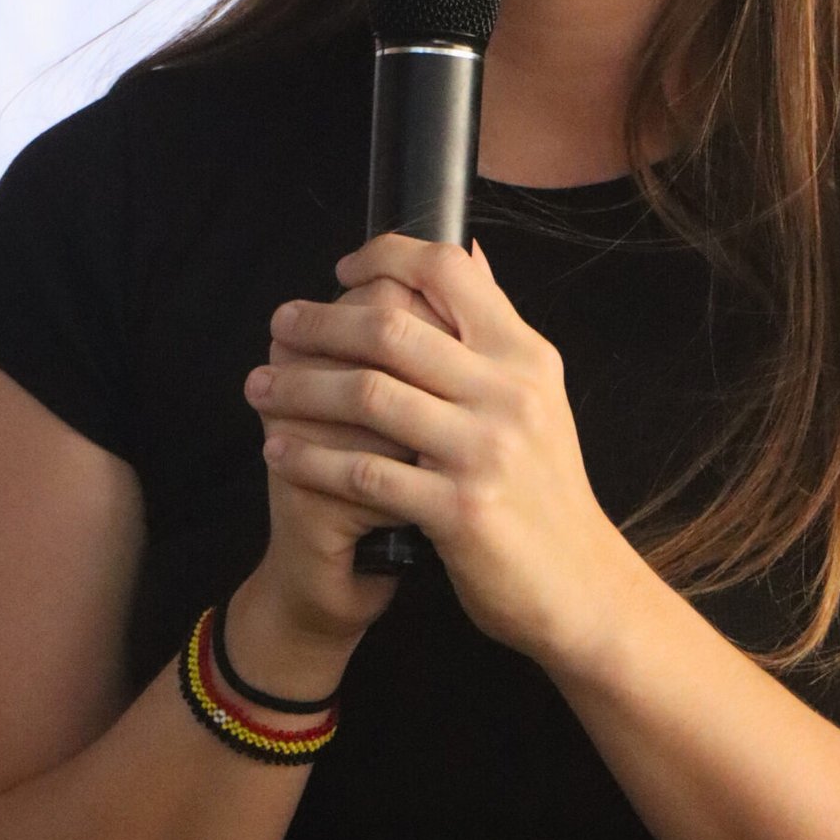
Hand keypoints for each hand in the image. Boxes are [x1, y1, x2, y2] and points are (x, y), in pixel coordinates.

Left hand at [250, 234, 635, 667]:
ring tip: (260, 386)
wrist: (579, 585)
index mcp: (525, 356)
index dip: (384, 256)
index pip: (447, 271)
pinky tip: (278, 451)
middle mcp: (509, 393)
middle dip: (319, 322)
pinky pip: (363, 472)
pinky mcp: (459, 510)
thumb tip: (469, 253)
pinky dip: (309, 458)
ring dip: (298, 388)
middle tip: (278, 324)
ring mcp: (485, 451)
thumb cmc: (543, 488)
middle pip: (390, 329)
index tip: (342, 270)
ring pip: (366, 395)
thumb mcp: (539, 396)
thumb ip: (496, 330)